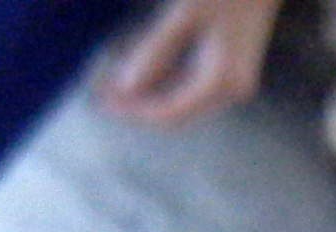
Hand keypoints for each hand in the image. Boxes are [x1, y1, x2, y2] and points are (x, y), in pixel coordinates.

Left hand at [98, 0, 283, 126]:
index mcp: (221, 81)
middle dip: (139, 107)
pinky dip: (163, 85)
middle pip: (177, 113)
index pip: (170, 112)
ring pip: (182, 103)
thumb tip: (126, 87)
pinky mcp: (229, 69)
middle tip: (103, 96)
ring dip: (149, 98)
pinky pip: (189, 88)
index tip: (104, 103)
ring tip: (116, 89)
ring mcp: (232, 82)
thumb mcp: (187, 14)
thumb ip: (157, 50)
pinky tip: (143, 77)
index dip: (135, 111)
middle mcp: (230, 91)